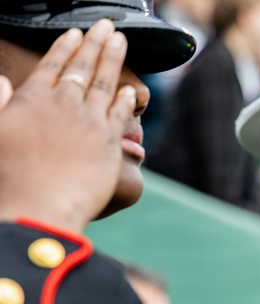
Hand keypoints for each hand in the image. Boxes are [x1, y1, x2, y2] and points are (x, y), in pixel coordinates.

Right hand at [0, 21, 135, 233]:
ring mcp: (89, 122)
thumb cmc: (9, 175)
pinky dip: (124, 99)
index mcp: (31, 99)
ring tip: (122, 41)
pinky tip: (130, 90)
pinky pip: (119, 113)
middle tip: (107, 26)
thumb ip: (0, 103)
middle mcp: (63, 104)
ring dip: (114, 59)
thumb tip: (1, 81)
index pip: (52, 65)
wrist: (39, 204)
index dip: (65, 48)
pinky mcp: (109, 142)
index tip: (75, 33)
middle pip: (82, 67)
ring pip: (104, 83)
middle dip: (95, 43)